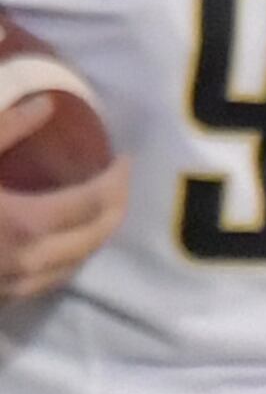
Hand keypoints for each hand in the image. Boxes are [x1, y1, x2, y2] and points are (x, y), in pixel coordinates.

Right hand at [0, 100, 124, 304]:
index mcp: (21, 225)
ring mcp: (11, 287)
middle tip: (117, 179)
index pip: (93, 204)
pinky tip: (54, 239)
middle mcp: (27, 264)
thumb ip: (2, 128)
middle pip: (95, 239)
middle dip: (115, 208)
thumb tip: (47, 106)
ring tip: (94, 206)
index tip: (125, 158)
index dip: (117, 180)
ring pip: (74, 265)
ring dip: (92, 236)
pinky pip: (46, 281)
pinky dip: (63, 257)